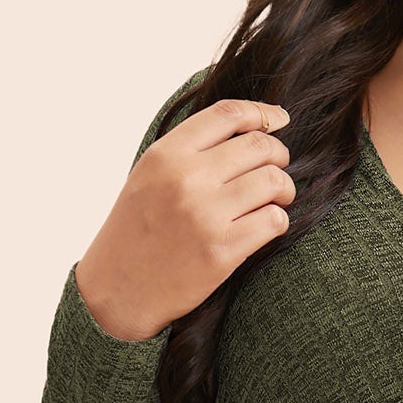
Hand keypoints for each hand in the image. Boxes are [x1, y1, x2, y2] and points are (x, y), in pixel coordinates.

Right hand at [76, 97, 294, 341]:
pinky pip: (274, 220)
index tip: (278, 120)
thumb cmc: (138, 229)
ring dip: (284, 189)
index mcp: (165, 155)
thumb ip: (190, 150)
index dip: (261, 113)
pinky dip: (278, 220)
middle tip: (277, 169)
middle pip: (259, 146)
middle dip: (278, 155)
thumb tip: (251, 125)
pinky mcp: (222, 250)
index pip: (228, 114)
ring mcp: (205, 215)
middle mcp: (185, 179)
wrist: (118, 289)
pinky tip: (265, 225)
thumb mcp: (149, 176)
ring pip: (274, 182)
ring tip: (276, 199)